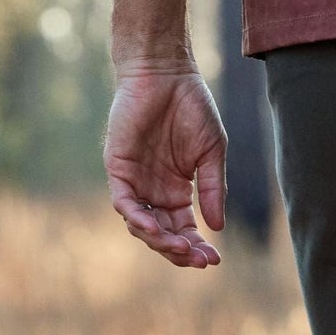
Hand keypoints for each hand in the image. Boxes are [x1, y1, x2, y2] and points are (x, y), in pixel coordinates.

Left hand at [104, 62, 227, 267]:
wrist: (168, 74)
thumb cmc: (193, 107)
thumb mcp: (212, 151)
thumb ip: (212, 188)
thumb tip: (217, 227)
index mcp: (177, 189)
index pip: (184, 229)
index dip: (197, 247)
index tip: (214, 260)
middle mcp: (154, 191)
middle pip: (163, 234)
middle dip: (180, 251)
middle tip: (198, 259)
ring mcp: (135, 182)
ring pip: (141, 225)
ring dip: (159, 240)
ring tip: (180, 246)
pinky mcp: (118, 170)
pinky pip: (123, 203)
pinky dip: (137, 218)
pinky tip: (154, 227)